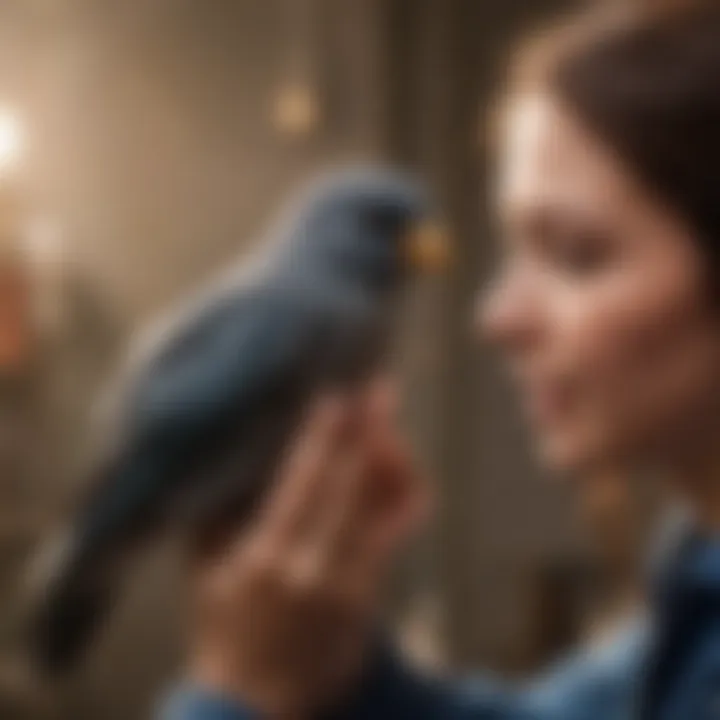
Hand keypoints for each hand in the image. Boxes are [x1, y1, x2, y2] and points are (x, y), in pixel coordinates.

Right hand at [188, 379, 428, 716]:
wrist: (257, 705)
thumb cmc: (225, 628)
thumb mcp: (205, 571)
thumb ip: (218, 513)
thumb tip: (239, 454)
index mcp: (264, 556)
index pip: (302, 482)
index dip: (323, 436)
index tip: (336, 397)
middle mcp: (312, 567)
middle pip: (351, 484)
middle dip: (368, 431)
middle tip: (379, 390)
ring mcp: (348, 583)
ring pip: (384, 507)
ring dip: (392, 458)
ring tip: (388, 427)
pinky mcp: (369, 595)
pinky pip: (396, 532)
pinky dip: (404, 495)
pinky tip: (404, 469)